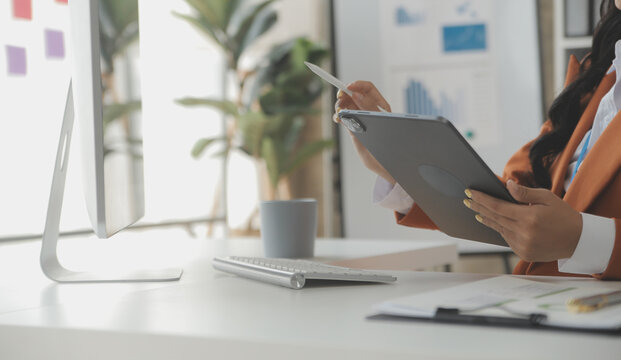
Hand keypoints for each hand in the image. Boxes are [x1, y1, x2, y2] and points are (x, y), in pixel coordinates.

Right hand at [333, 81, 394, 183]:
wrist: (383, 164)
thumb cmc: (386, 144)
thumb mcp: (377, 122)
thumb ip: (366, 107)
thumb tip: (356, 95)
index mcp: (379, 106)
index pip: (367, 88)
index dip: (357, 85)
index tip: (347, 87)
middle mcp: (369, 110)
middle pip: (354, 95)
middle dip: (344, 94)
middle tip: (339, 98)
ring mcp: (361, 118)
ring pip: (346, 105)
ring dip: (339, 105)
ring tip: (338, 111)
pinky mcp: (353, 127)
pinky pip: (343, 117)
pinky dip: (338, 115)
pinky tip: (337, 118)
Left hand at [464, 180, 582, 261]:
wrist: (578, 240)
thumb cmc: (563, 215)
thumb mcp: (547, 197)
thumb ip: (525, 193)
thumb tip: (507, 185)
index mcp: (529, 218)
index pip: (497, 206)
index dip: (481, 199)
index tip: (470, 193)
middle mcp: (524, 233)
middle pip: (494, 218)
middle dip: (479, 208)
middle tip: (467, 200)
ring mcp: (522, 245)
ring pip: (498, 229)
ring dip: (486, 219)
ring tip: (476, 211)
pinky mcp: (523, 253)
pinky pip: (506, 239)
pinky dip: (500, 229)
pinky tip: (494, 222)